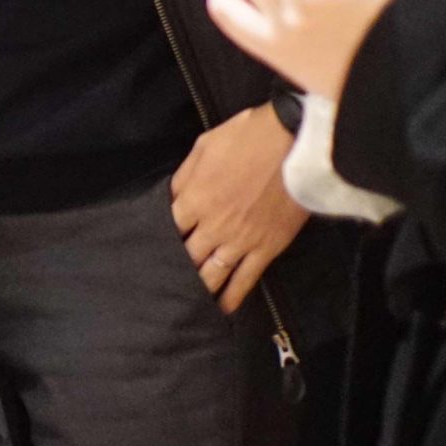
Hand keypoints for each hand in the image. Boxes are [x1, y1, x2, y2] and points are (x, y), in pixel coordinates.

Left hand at [170, 104, 305, 313]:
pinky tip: (221, 308)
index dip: (158, 239)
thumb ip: (185, 175)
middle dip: (174, 268)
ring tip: (185, 301)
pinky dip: (232, 297)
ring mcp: (240, 240)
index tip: (149, 250)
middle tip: (162, 280)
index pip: (167, 228)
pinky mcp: (267, 248)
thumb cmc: (249, 136)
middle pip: (185, 255)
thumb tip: (170, 194)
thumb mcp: (204, 146)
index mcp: (194, 198)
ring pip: (211, 274)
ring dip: (197, 288)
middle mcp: (213, 225)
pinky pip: (245, 279)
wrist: (296, 142)